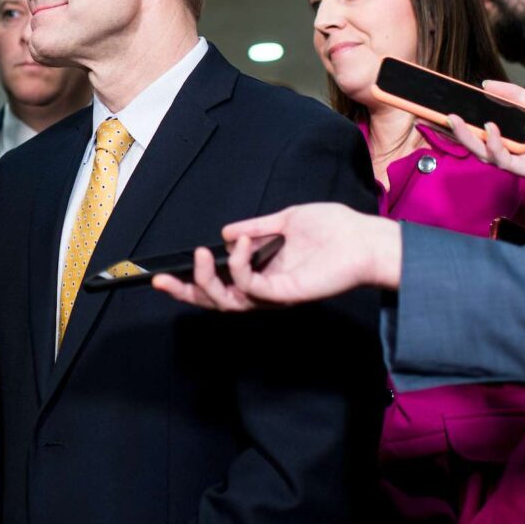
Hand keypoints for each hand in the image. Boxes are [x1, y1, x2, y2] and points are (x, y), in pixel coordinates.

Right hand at [152, 203, 400, 310]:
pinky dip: (239, 265)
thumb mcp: (285, 221)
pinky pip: (250, 287)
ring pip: (227, 302)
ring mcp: (274, 295)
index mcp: (263, 273)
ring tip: (202, 254)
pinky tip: (242, 244)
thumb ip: (256, 227)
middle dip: (184, 293)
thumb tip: (227, 232)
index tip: (164, 275)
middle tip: (161, 281)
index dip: (192, 281)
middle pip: (215, 302)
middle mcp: (265, 289)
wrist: (363, 238)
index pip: (220, 284)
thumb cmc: (333, 230)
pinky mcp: (284, 294)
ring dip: (206, 279)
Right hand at [446, 81, 524, 195]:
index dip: (462, 119)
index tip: (444, 106)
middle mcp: (513, 147)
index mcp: (514, 132)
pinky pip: (505, 161)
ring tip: (456, 120)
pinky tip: (491, 129)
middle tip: (442, 114)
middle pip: (476, 142)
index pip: (481, 126)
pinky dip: (495, 146)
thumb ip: (516, 96)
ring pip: (484, 153)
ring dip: (469, 138)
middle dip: (456, 131)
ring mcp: (519, 159)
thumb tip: (485, 84)